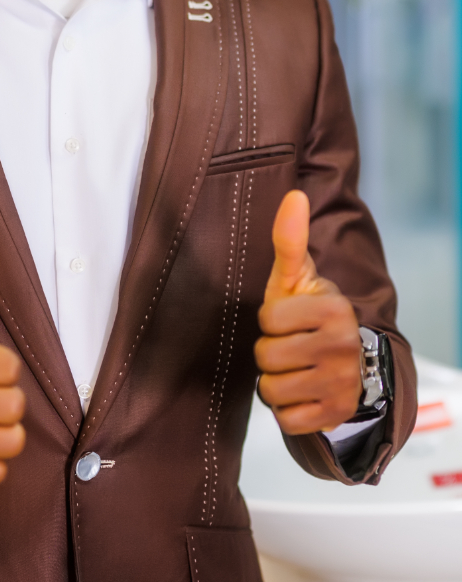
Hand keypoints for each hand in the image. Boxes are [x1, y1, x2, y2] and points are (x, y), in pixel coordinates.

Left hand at [254, 190, 362, 434]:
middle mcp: (344, 346)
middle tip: (291, 347)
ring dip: (276, 382)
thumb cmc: (309, 315)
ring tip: (295, 369)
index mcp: (333, 309)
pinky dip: (288, 410)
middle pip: (266, 357)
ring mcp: (344, 384)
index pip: (267, 320)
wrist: (348, 363)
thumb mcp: (297, 278)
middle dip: (270, 354)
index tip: (288, 320)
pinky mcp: (337, 416)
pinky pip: (286, 420)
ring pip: (272, 390)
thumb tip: (294, 195)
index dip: (269, 321)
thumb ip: (290, 240)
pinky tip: (303, 393)